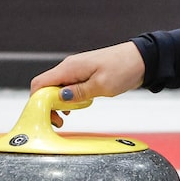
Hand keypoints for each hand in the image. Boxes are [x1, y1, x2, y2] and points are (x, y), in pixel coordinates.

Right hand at [30, 42, 145, 124]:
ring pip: (58, 88)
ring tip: (69, 115)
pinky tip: (78, 106)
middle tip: (60, 121)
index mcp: (69, 68)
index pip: (39, 84)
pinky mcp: (85, 74)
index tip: (48, 116)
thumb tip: (59, 98)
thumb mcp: (101, 86)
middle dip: (48, 105)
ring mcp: (77, 70)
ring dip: (60, 103)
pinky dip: (70, 98)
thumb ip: (78, 93)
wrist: (142, 60)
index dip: (38, 102)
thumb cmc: (124, 69)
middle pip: (46, 87)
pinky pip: (70, 87)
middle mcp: (69, 67)